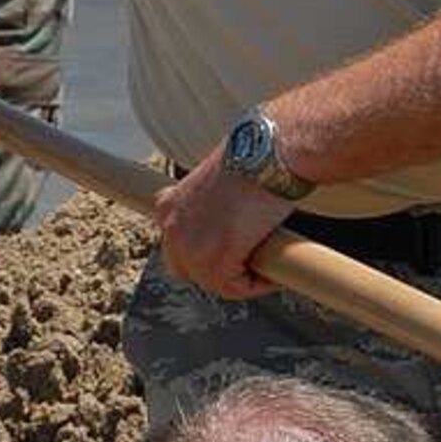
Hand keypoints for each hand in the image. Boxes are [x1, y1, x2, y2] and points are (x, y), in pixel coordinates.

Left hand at [154, 147, 294, 299]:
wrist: (269, 154)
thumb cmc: (253, 160)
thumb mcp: (217, 179)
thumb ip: (210, 205)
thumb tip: (227, 226)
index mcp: (168, 205)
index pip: (178, 245)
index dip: (204, 254)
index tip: (231, 254)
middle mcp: (171, 227)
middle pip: (187, 269)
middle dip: (216, 272)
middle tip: (246, 266)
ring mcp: (190, 246)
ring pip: (213, 281)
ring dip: (240, 279)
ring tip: (264, 269)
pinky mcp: (215, 260)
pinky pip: (235, 287)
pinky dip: (256, 284)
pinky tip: (272, 274)